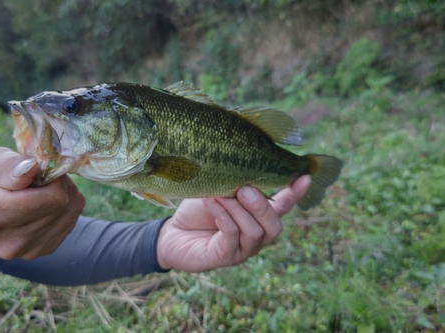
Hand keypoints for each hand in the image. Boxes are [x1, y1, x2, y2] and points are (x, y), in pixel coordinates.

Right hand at [0, 147, 84, 259]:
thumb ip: (7, 165)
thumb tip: (34, 169)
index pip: (51, 198)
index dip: (52, 176)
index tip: (39, 168)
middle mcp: (11, 242)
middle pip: (62, 204)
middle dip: (57, 183)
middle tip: (38, 177)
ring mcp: (29, 251)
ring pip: (70, 212)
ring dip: (62, 195)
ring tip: (38, 190)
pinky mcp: (43, 251)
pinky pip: (70, 221)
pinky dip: (62, 208)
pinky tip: (42, 204)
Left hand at [156, 176, 309, 271]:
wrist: (171, 233)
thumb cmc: (198, 210)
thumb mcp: (219, 190)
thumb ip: (234, 183)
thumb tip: (244, 160)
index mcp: (259, 217)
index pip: (283, 206)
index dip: (295, 194)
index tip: (304, 176)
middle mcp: (256, 236)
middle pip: (274, 225)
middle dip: (261, 205)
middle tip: (244, 189)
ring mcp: (242, 249)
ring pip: (254, 231)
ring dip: (237, 209)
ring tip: (220, 195)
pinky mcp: (224, 257)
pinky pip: (231, 237)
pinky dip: (223, 217)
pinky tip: (212, 202)